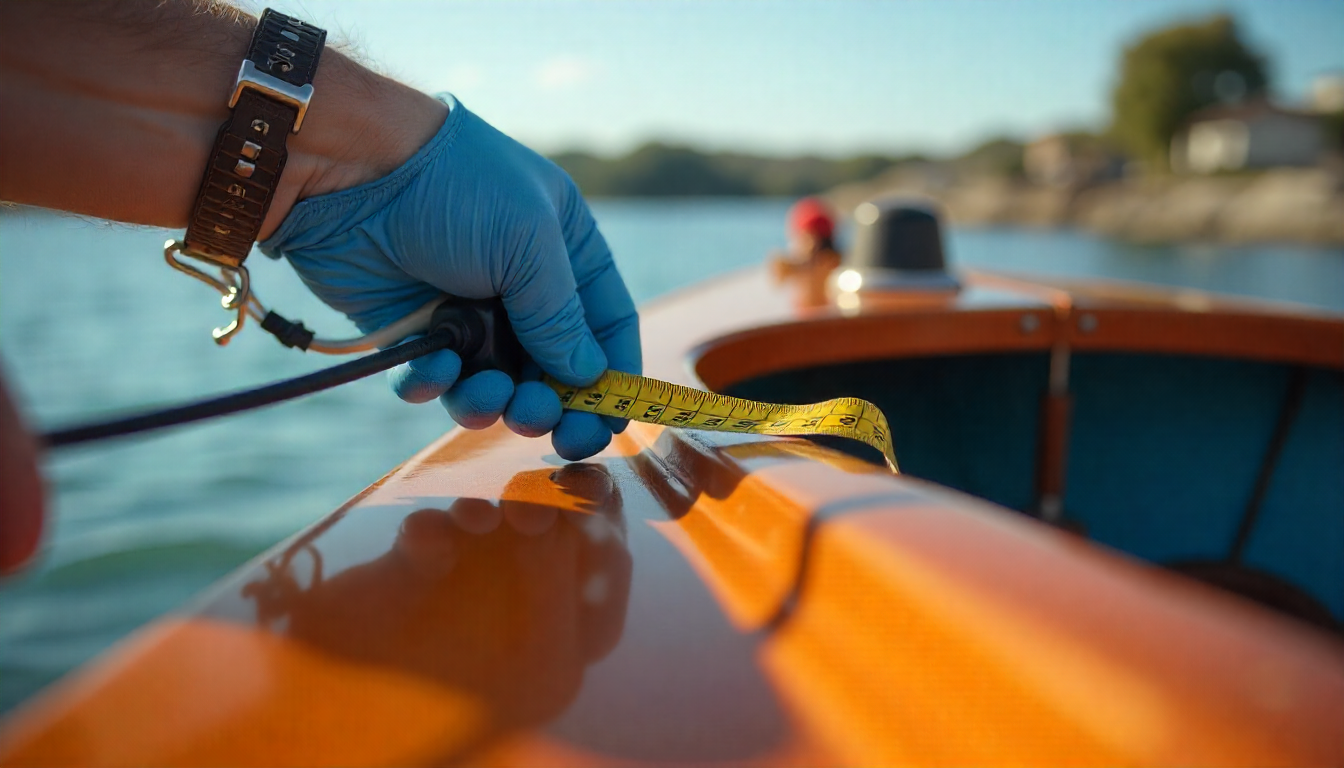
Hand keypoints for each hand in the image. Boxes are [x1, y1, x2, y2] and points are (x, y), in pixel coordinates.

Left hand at [261, 95, 639, 459]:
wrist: (351, 167)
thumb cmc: (455, 186)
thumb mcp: (529, 244)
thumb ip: (561, 316)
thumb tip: (590, 377)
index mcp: (563, 248)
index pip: (605, 322)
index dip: (614, 374)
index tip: (614, 422)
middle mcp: (520, 283)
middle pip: (553, 366)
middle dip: (556, 404)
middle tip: (561, 437)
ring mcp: (466, 308)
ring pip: (494, 382)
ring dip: (496, 402)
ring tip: (489, 400)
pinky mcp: (413, 329)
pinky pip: (434, 379)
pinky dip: (436, 386)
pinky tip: (432, 370)